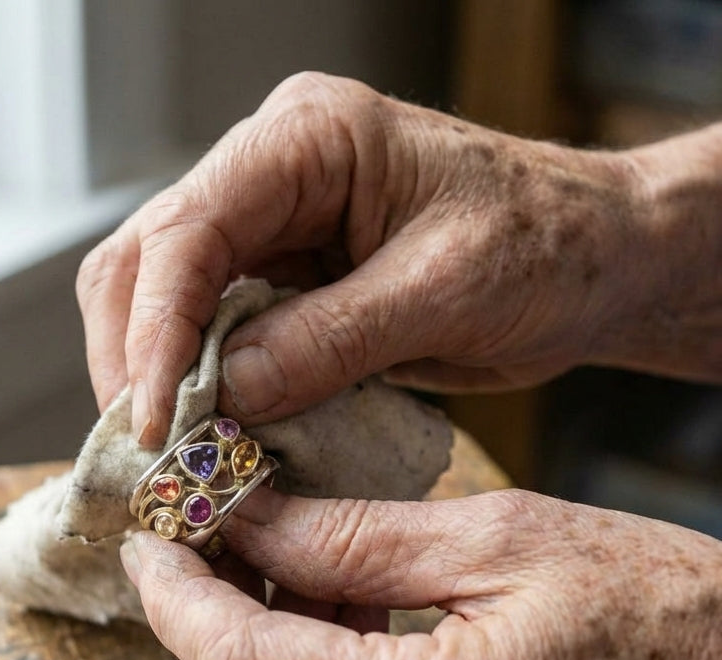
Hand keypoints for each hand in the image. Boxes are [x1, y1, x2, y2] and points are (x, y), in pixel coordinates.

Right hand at [77, 71, 693, 447]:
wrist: (593, 259)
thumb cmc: (546, 247)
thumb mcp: (445, 291)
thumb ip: (329, 340)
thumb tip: (222, 395)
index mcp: (308, 139)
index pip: (188, 229)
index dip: (156, 330)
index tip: (154, 421)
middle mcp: (270, 173)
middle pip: (146, 259)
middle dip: (133, 357)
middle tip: (146, 448)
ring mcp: (269, 227)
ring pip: (161, 297)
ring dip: (153, 376)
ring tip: (168, 451)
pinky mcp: (281, 280)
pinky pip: (209, 332)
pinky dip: (196, 386)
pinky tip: (205, 433)